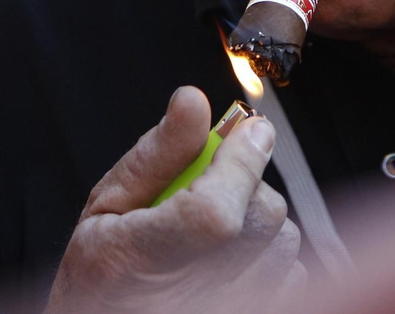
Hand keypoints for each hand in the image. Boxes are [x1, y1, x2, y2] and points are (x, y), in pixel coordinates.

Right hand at [47, 87, 304, 311]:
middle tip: (210, 187)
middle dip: (245, 184)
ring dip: (258, 221)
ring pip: (282, 241)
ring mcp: (228, 310)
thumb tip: (192, 101)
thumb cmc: (103, 274)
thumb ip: (155, 155)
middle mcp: (191, 298)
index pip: (214, 214)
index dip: (240, 163)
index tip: (249, 128)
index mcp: (136, 261)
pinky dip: (269, 256)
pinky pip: (291, 274)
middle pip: (259, 218)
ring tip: (215, 231)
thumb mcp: (107, 206)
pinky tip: (231, 260)